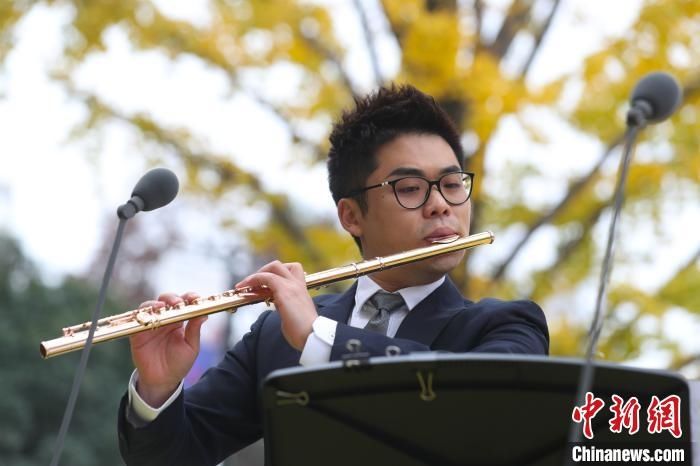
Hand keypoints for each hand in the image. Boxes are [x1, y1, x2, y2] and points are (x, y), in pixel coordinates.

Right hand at [129, 292, 206, 407]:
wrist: (163, 381)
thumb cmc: (179, 363)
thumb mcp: (191, 347)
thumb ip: (194, 330)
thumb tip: (204, 313)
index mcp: (180, 321)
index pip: (184, 303)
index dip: (189, 297)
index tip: (195, 298)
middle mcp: (165, 319)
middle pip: (166, 300)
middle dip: (172, 298)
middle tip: (177, 303)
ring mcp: (151, 324)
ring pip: (151, 306)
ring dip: (156, 303)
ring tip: (162, 307)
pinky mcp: (138, 333)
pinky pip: (138, 320)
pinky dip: (142, 315)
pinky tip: (150, 317)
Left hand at [235, 261, 316, 350]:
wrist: (312, 336)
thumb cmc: (303, 332)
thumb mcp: (293, 315)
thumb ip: (286, 307)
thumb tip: (279, 306)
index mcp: (301, 290)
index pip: (290, 272)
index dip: (275, 275)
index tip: (262, 286)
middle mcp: (298, 285)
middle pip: (281, 266)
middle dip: (264, 271)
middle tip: (254, 284)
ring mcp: (292, 286)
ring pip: (274, 266)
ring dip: (257, 274)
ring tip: (244, 284)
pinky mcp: (284, 290)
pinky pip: (266, 277)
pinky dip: (253, 279)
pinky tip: (244, 287)